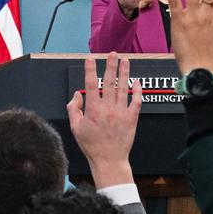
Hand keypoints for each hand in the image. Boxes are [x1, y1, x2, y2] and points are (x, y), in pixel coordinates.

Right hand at [66, 52, 141, 188]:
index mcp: (93, 109)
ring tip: (125, 60)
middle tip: (113, 53)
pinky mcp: (132, 118)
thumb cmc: (91, 145)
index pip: (91, 84)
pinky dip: (137, 90)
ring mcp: (121, 112)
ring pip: (124, 88)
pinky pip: (136, 101)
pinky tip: (137, 81)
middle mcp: (108, 108)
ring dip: (125, 73)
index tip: (90, 58)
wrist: (109, 160)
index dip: (90, 70)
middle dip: (111, 65)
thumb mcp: (76, 128)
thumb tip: (77, 94)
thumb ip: (74, 109)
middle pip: (109, 81)